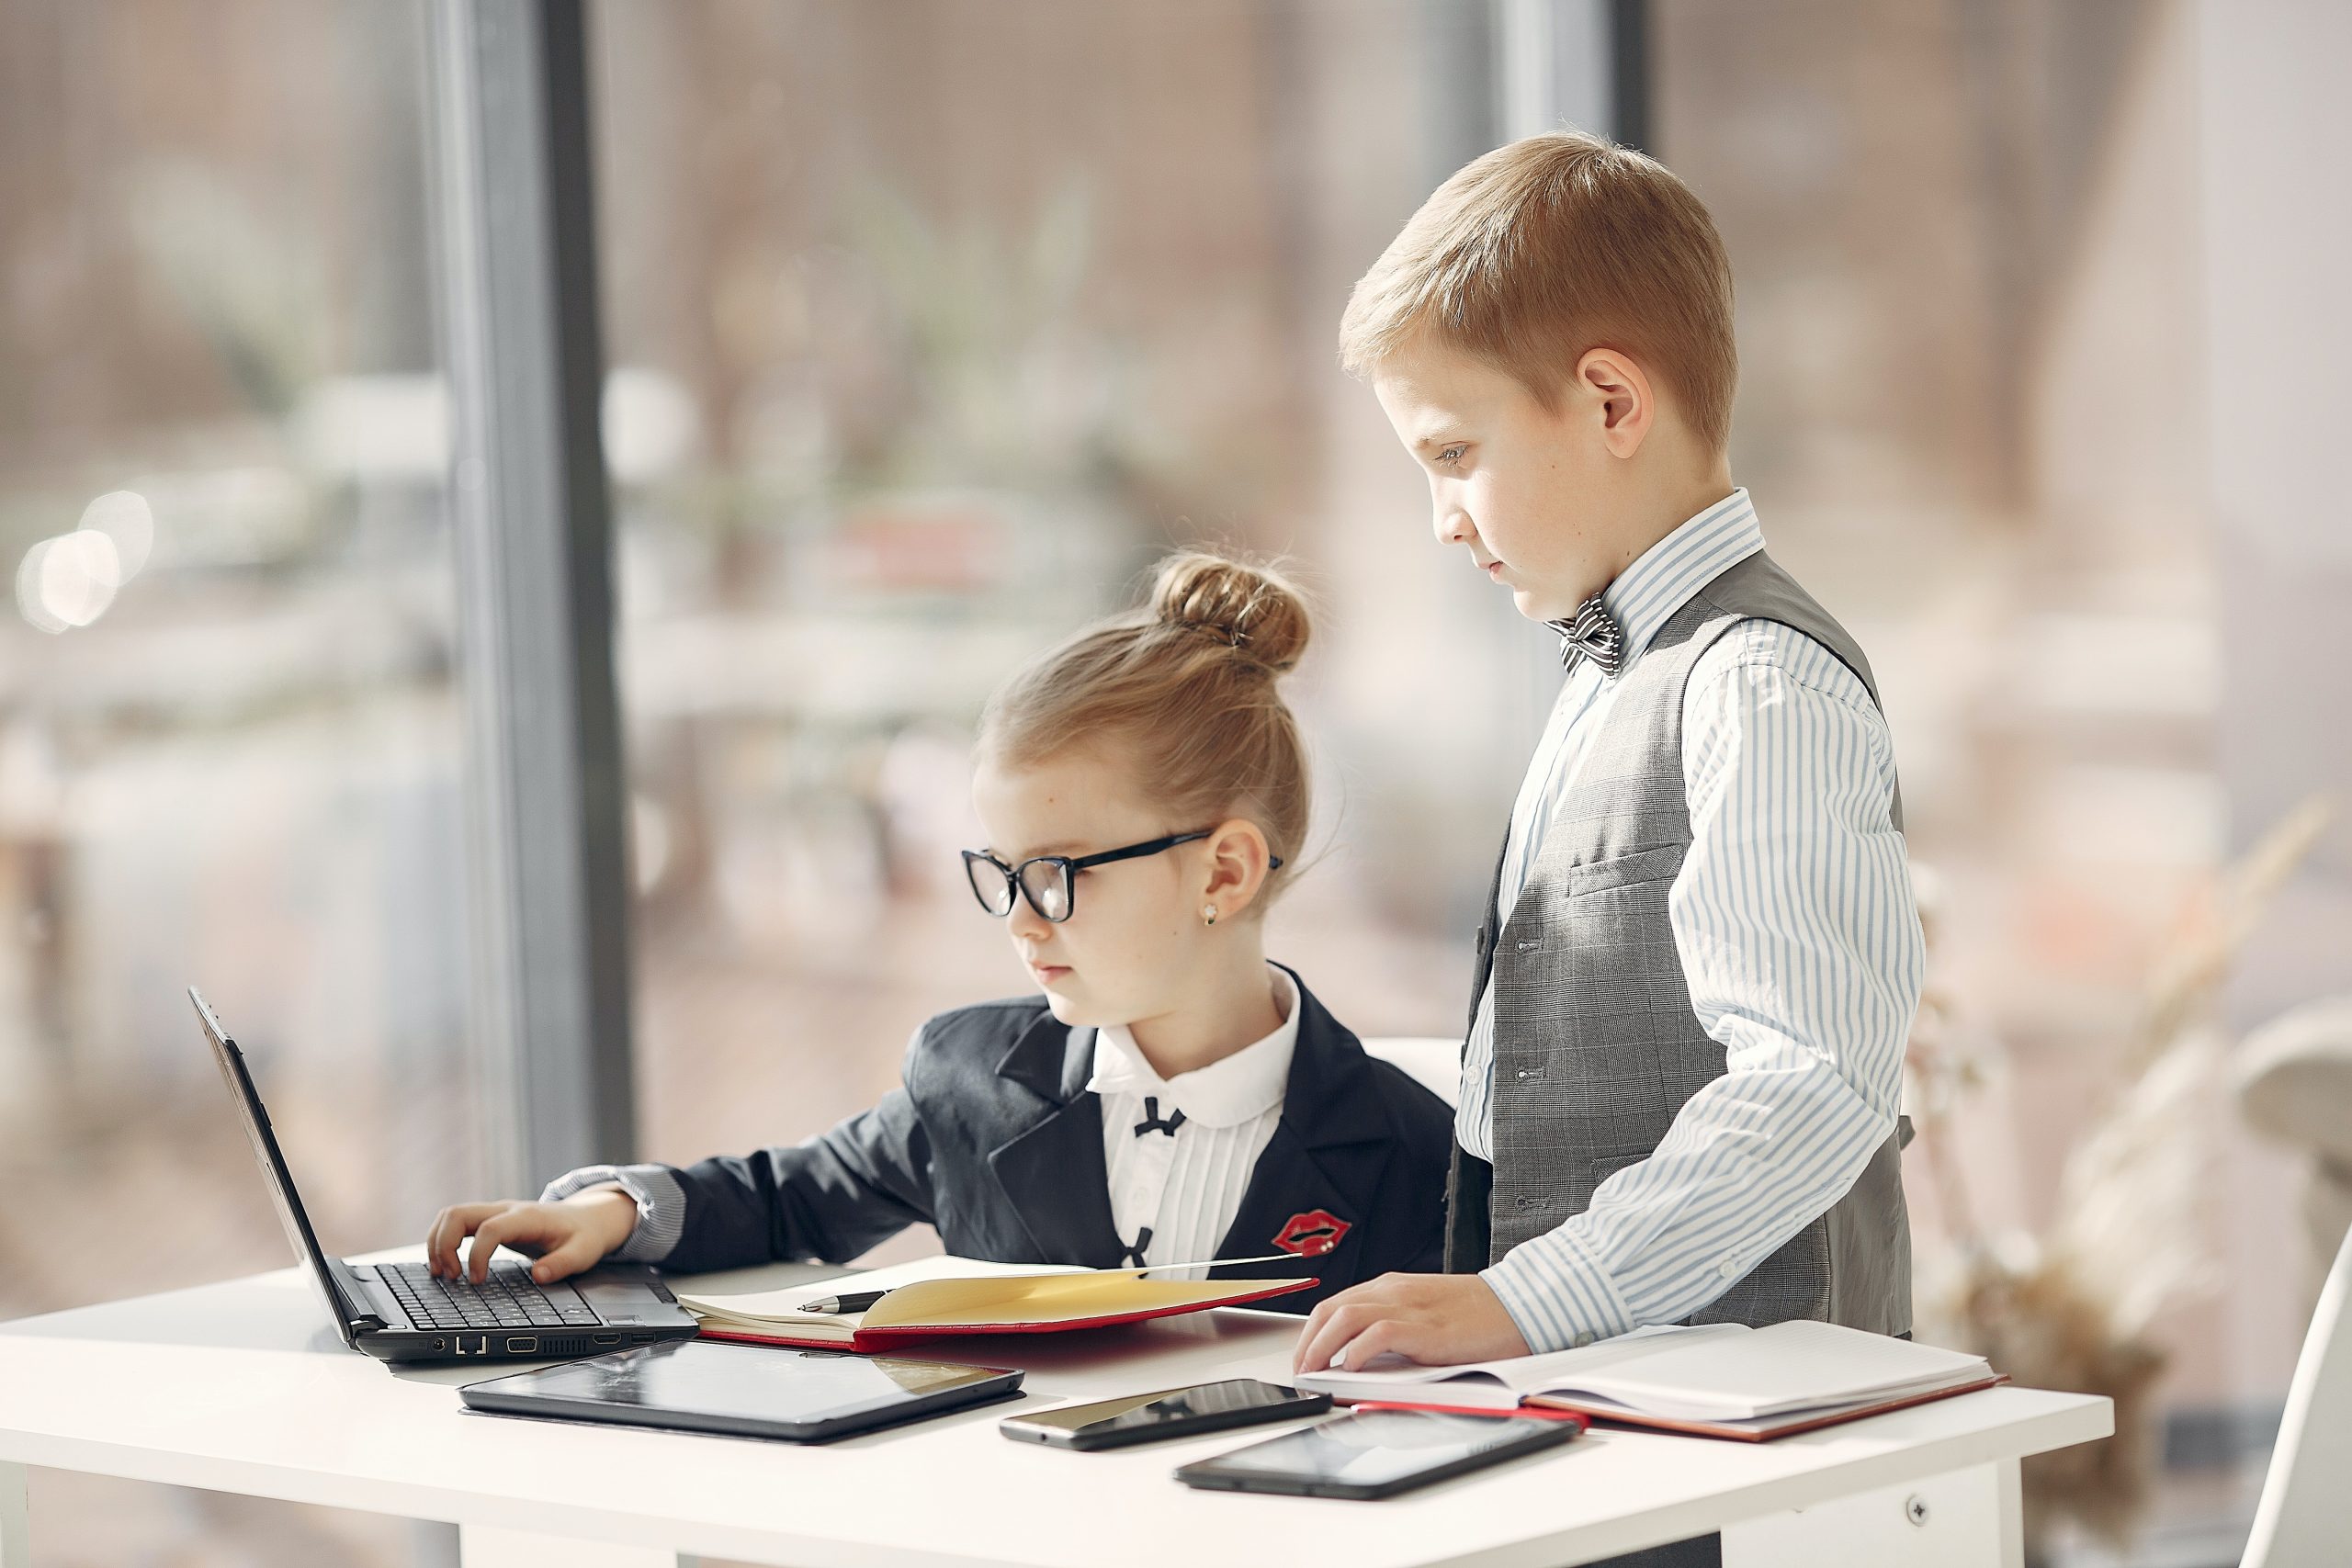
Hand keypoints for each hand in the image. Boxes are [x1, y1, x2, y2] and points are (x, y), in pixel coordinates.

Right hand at [425, 1187, 639, 1283]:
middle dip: (442, 1244)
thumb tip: (539, 1276)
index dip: (476, 1255)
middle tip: (449, 1277)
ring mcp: (496, 1213)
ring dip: (437, 1242)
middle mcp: (506, 1210)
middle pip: (458, 1213)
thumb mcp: (583, 1253)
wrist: (589, 1217)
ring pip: (451, 1215)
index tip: (475, 1281)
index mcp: (527, 1217)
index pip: (489, 1228)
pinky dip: (443, 1240)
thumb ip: (563, 1264)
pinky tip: (445, 1263)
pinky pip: (456, 1222)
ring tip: (441, 1273)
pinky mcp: (491, 1220)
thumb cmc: (585, 1235)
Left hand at [1292, 1273, 1530, 1374]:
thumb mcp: (1423, 1315)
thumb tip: (1359, 1357)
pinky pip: (1378, 1332)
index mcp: (1391, 1288)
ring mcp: (1408, 1307)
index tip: (1303, 1359)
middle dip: (1307, 1342)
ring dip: (1322, 1346)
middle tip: (1301, 1371)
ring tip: (1315, 1372)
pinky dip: (1357, 1349)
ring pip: (1345, 1316)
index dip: (1311, 1334)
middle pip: (1331, 1309)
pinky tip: (1351, 1366)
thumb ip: (1392, 1327)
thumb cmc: (1475, 1317)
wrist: (1517, 1308)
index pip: (1335, 1305)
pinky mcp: (1425, 1328)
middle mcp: (1393, 1292)